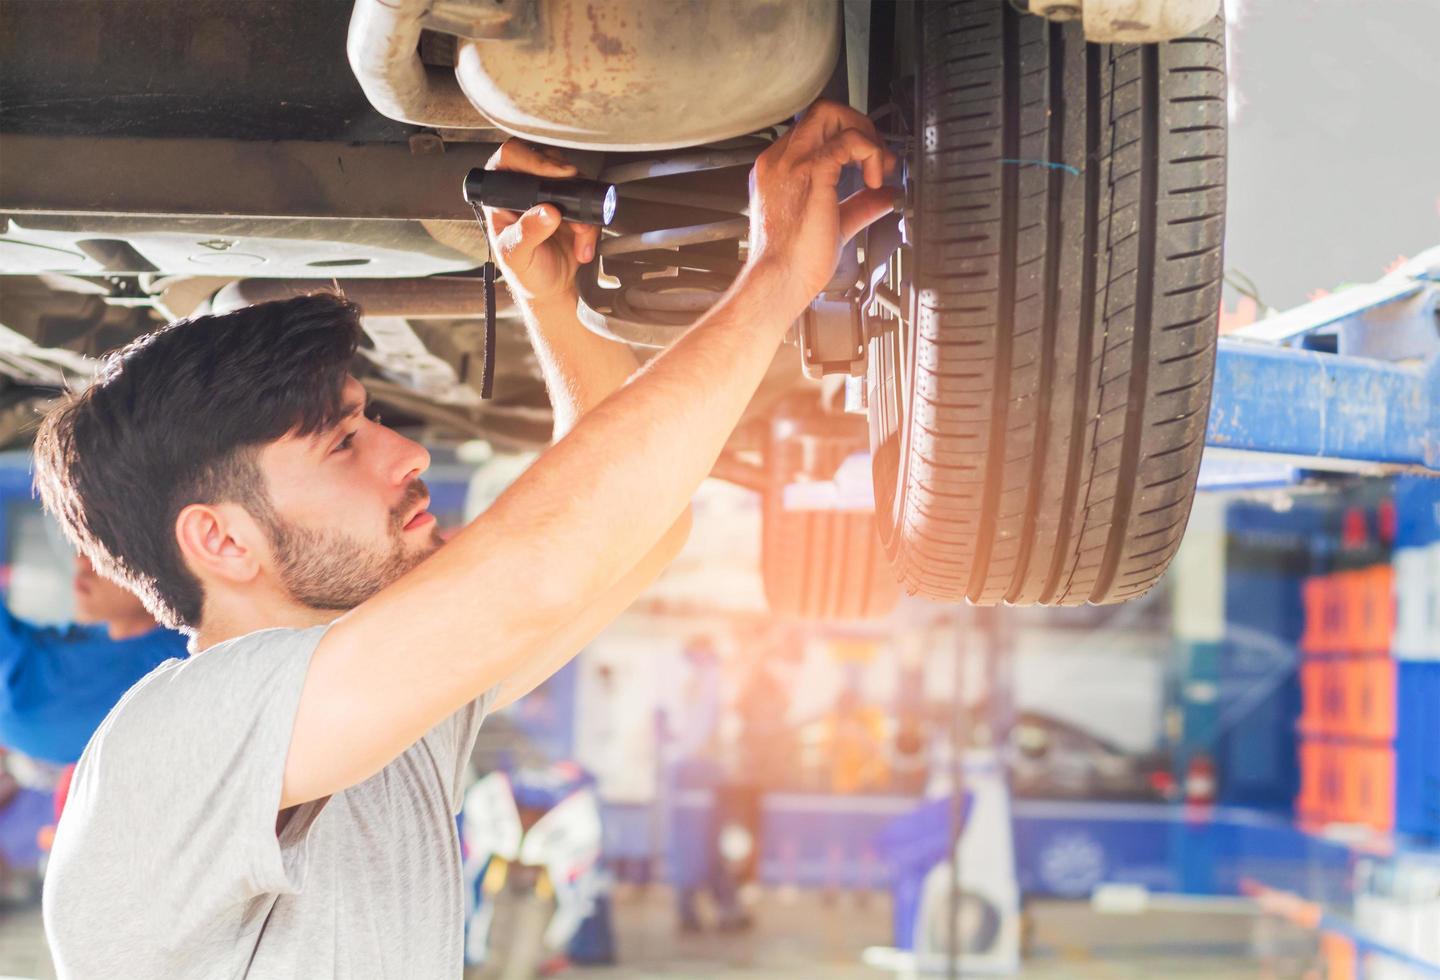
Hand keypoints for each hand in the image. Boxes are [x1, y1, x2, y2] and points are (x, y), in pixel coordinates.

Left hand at [482, 141, 600, 308]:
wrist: (551, 290)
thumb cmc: (525, 273)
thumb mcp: (518, 257)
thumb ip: (527, 234)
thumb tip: (546, 212)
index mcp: (501, 197)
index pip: (510, 159)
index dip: (532, 160)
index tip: (554, 174)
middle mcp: (526, 191)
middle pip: (547, 162)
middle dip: (565, 183)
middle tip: (573, 203)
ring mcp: (552, 197)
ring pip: (573, 180)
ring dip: (582, 208)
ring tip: (579, 235)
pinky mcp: (574, 208)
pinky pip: (590, 203)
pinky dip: (592, 224)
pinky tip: (582, 246)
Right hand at [744, 99, 897, 311]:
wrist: (777, 280)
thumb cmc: (793, 263)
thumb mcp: (833, 227)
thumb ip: (858, 207)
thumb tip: (886, 197)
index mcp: (779, 169)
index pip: (816, 131)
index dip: (849, 139)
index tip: (870, 165)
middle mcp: (781, 159)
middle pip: (822, 111)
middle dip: (859, 126)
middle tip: (878, 159)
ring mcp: (793, 162)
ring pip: (831, 112)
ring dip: (864, 134)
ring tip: (878, 167)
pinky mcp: (811, 171)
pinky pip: (849, 139)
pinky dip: (870, 153)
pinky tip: (874, 180)